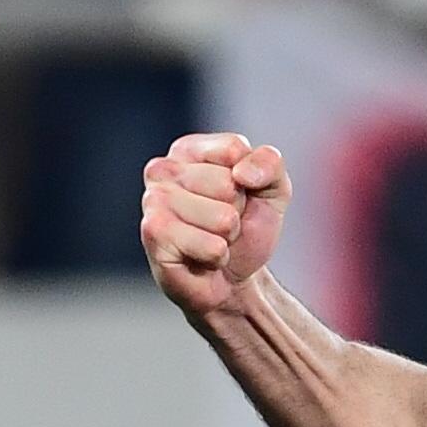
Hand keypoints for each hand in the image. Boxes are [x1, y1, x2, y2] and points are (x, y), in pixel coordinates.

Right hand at [140, 133, 290, 316]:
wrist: (234, 277)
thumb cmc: (247, 227)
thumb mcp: (273, 189)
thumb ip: (270, 163)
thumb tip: (242, 173)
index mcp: (189, 149)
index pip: (235, 149)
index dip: (250, 179)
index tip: (240, 194)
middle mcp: (163, 169)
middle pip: (227, 184)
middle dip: (238, 211)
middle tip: (224, 224)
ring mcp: (153, 201)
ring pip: (222, 217)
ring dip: (228, 236)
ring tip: (212, 239)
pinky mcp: (154, 235)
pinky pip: (211, 246)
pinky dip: (218, 256)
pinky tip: (202, 257)